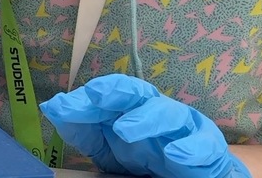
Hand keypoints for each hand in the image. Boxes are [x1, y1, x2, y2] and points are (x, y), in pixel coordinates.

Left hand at [40, 74, 250, 177]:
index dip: (87, 96)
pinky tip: (175, 155)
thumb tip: (51, 106)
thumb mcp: (106, 146)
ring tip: (124, 130)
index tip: (64, 105)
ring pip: (170, 114)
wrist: (190, 175)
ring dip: (146, 119)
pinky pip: (203, 145)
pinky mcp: (209, 148)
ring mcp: (184, 127)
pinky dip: (190, 148)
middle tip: (95, 96)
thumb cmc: (146, 156)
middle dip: (117, 92)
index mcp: (132, 107)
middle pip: (139, 93)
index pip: (110, 93)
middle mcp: (157, 110)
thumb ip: (81, 128)